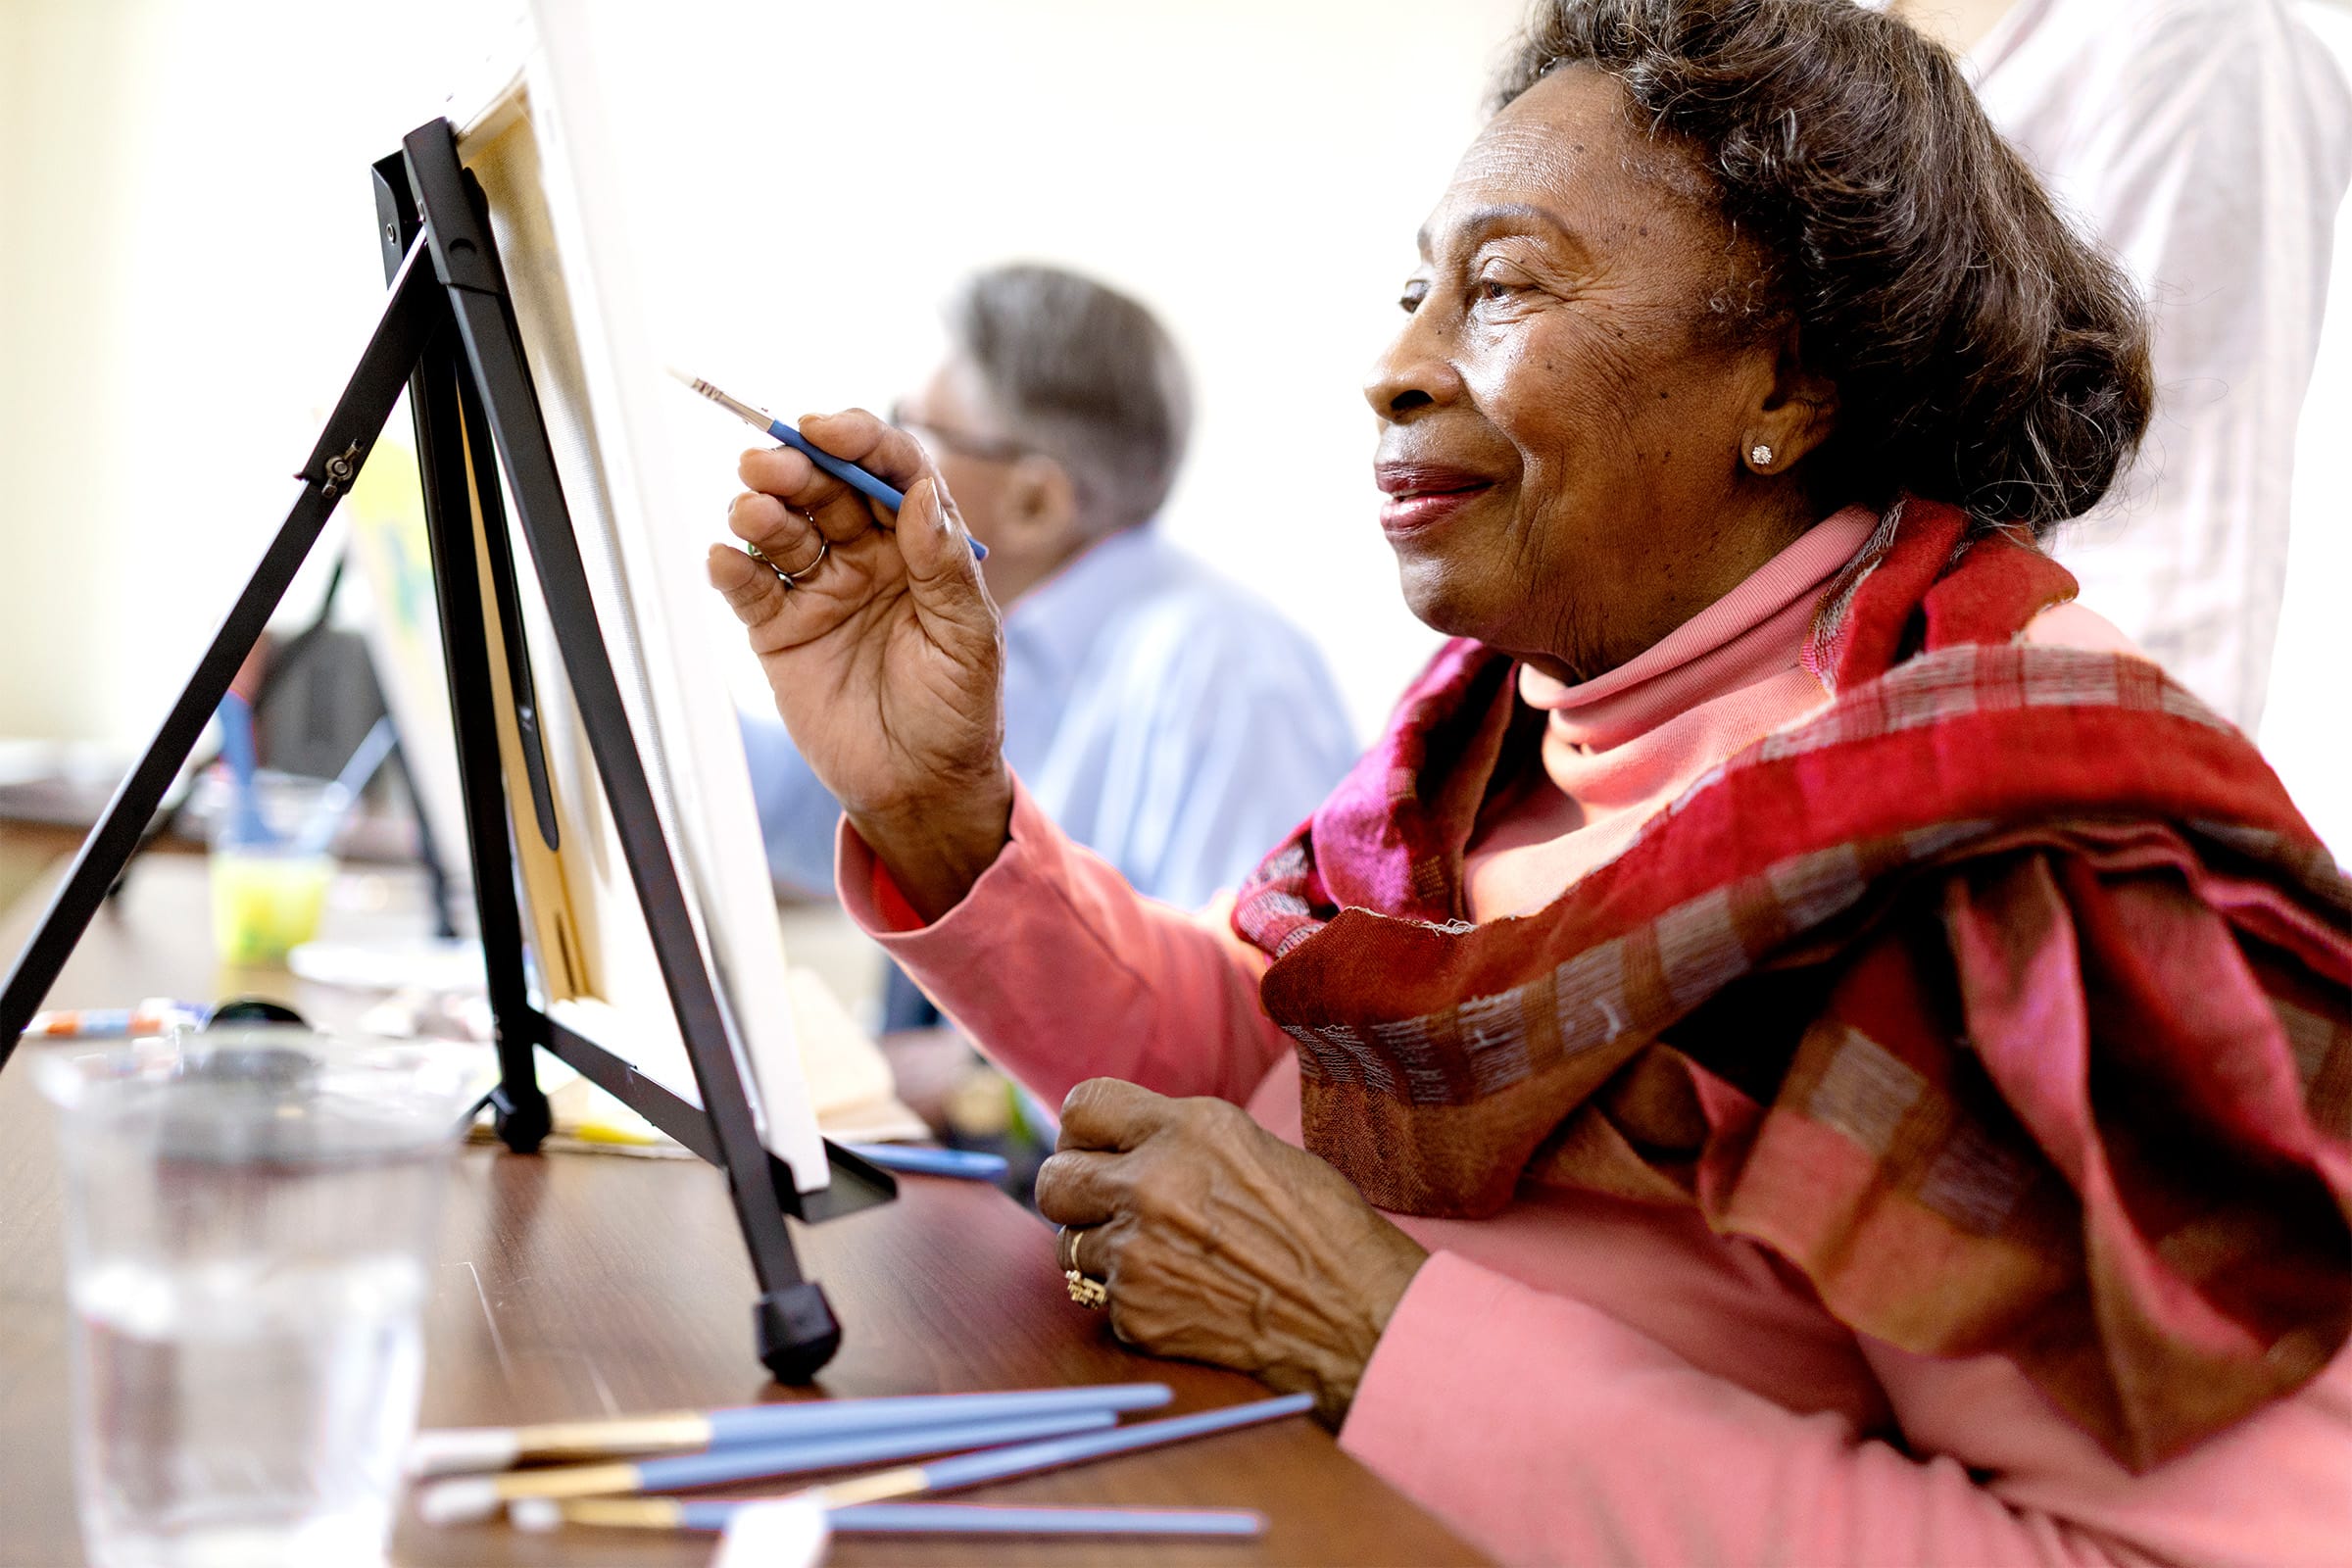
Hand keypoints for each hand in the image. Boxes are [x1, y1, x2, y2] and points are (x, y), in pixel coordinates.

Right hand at [708, 411, 1011, 918]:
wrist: (920, 788)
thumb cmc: (958, 711)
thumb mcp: (969, 639)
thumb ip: (945, 567)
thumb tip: (920, 494)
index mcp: (921, 546)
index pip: (889, 471)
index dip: (859, 441)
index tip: (827, 429)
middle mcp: (867, 556)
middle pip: (825, 489)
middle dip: (796, 467)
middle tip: (769, 463)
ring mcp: (820, 589)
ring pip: (782, 529)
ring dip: (761, 510)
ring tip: (753, 512)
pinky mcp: (779, 629)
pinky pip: (749, 586)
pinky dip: (731, 567)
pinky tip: (725, 559)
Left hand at [1034, 1079, 1428, 1425]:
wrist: (1356, 1319)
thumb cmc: (1324, 1231)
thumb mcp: (1252, 1149)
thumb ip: (1181, 1140)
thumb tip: (1124, 1145)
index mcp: (1188, 1128)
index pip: (1082, 1106)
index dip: (1086, 1132)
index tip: (1096, 1149)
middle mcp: (1151, 1183)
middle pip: (1055, 1178)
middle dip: (1074, 1191)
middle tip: (1103, 1205)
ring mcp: (1138, 1252)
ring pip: (1070, 1245)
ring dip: (1101, 1250)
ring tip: (1157, 1257)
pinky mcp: (1135, 1313)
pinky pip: (1104, 1299)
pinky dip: (1134, 1301)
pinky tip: (1185, 1297)